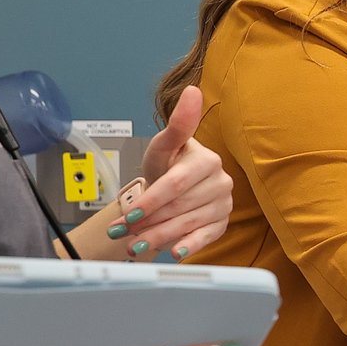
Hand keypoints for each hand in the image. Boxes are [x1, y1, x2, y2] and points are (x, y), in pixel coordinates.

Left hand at [109, 86, 231, 260]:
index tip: (128, 214)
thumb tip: (193, 91)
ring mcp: (223, 205)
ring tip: (133, 246)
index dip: (151, 200)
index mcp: (207, 161)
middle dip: (148, 222)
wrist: (173, 188)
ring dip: (158, 238)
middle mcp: (221, 182)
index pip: (176, 184)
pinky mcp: (222, 224)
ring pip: (187, 225)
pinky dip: (188, 247)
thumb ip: (177, 125)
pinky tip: (172, 253)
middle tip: (123, 233)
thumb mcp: (164, 146)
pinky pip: (205, 239)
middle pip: (179, 208)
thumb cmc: (167, 166)